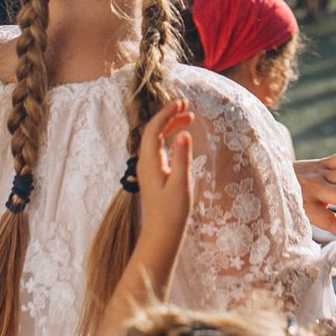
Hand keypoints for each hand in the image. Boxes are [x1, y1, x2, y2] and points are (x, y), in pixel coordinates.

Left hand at [136, 99, 194, 247]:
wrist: (163, 233)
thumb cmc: (172, 211)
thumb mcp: (181, 183)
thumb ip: (182, 157)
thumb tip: (183, 134)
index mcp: (149, 162)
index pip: (153, 129)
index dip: (166, 113)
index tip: (181, 103)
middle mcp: (145, 162)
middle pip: (153, 130)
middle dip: (168, 115)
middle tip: (187, 104)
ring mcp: (149, 167)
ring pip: (157, 138)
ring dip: (171, 125)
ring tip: (190, 117)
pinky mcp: (154, 172)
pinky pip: (160, 147)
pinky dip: (170, 136)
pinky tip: (182, 136)